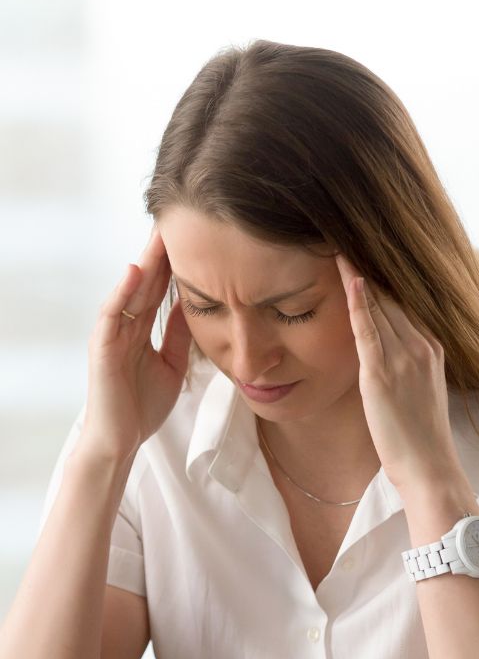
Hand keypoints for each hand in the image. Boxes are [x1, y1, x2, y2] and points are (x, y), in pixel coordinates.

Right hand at [79, 229, 191, 463]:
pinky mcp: (102, 348)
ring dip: (146, 261)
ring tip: (160, 232)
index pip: (160, 287)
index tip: (196, 235)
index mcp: (142, 329)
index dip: (176, 262)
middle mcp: (126, 326)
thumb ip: (179, 335)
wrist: (120, 441)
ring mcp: (112, 335)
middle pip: (147, 281)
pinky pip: (113, 314)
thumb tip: (196, 305)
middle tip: (179, 217)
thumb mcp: (172, 364)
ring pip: (131, 290)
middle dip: (162, 251)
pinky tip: (137, 271)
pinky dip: (123, 291)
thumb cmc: (142, 406)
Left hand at [335, 254, 457, 494]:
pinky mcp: (382, 374)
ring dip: (357, 274)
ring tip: (338, 244)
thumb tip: (382, 357)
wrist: (430, 469)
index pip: (403, 304)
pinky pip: (368, 329)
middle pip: (391, 297)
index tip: (362, 253)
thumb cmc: (421, 441)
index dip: (381, 279)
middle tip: (345, 235)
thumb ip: (405, 368)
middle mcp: (421, 346)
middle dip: (367, 268)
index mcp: (431, 349)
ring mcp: (403, 358)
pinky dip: (357, 301)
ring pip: (379, 305)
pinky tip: (346, 278)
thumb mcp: (419, 394)